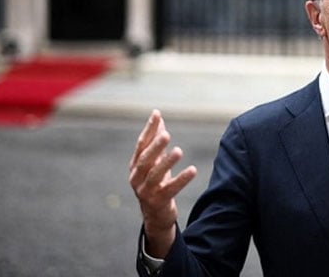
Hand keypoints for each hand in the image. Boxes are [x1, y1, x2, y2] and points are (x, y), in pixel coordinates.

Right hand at [129, 109, 197, 257]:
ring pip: (155, 175)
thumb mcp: (155, 162)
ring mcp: (146, 191)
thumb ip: (156, 141)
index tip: (157, 114)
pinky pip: (170, 189)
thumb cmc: (155, 183)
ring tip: (179, 151)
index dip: (149, 129)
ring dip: (167, 162)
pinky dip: (181, 179)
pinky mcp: (158, 201)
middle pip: (145, 159)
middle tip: (167, 134)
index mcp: (135, 165)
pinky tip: (193, 170)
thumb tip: (159, 117)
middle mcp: (137, 177)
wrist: (155, 215)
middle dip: (155, 146)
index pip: (142, 144)